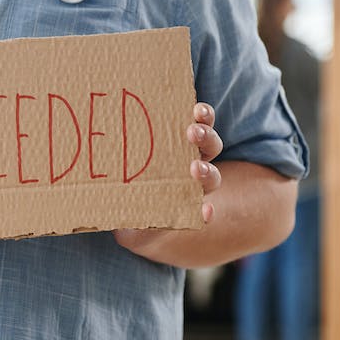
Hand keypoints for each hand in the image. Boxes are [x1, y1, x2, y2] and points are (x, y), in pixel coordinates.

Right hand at [114, 102, 221, 257]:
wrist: (128, 185)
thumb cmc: (133, 213)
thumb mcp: (132, 230)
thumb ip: (134, 231)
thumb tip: (131, 227)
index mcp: (182, 202)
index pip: (197, 212)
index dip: (203, 212)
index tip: (204, 210)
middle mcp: (193, 177)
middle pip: (209, 175)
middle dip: (205, 172)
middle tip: (194, 168)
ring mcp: (192, 152)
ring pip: (210, 146)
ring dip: (207, 138)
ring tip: (194, 129)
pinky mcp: (183, 129)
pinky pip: (200, 121)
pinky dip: (202, 116)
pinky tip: (195, 108)